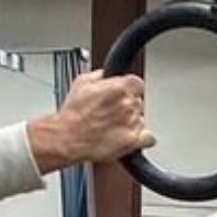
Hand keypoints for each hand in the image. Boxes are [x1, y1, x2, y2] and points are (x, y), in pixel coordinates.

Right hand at [28, 71, 153, 171]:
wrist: (68, 137)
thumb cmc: (73, 113)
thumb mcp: (82, 82)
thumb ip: (100, 76)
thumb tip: (106, 74)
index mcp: (119, 88)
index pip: (137, 84)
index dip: (130, 89)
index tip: (124, 93)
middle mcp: (128, 105)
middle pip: (138, 102)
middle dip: (127, 106)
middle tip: (113, 112)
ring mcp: (132, 123)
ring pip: (141, 119)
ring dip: (132, 122)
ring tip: (114, 126)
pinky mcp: (132, 141)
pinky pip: (149, 138)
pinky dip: (143, 138)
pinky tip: (132, 136)